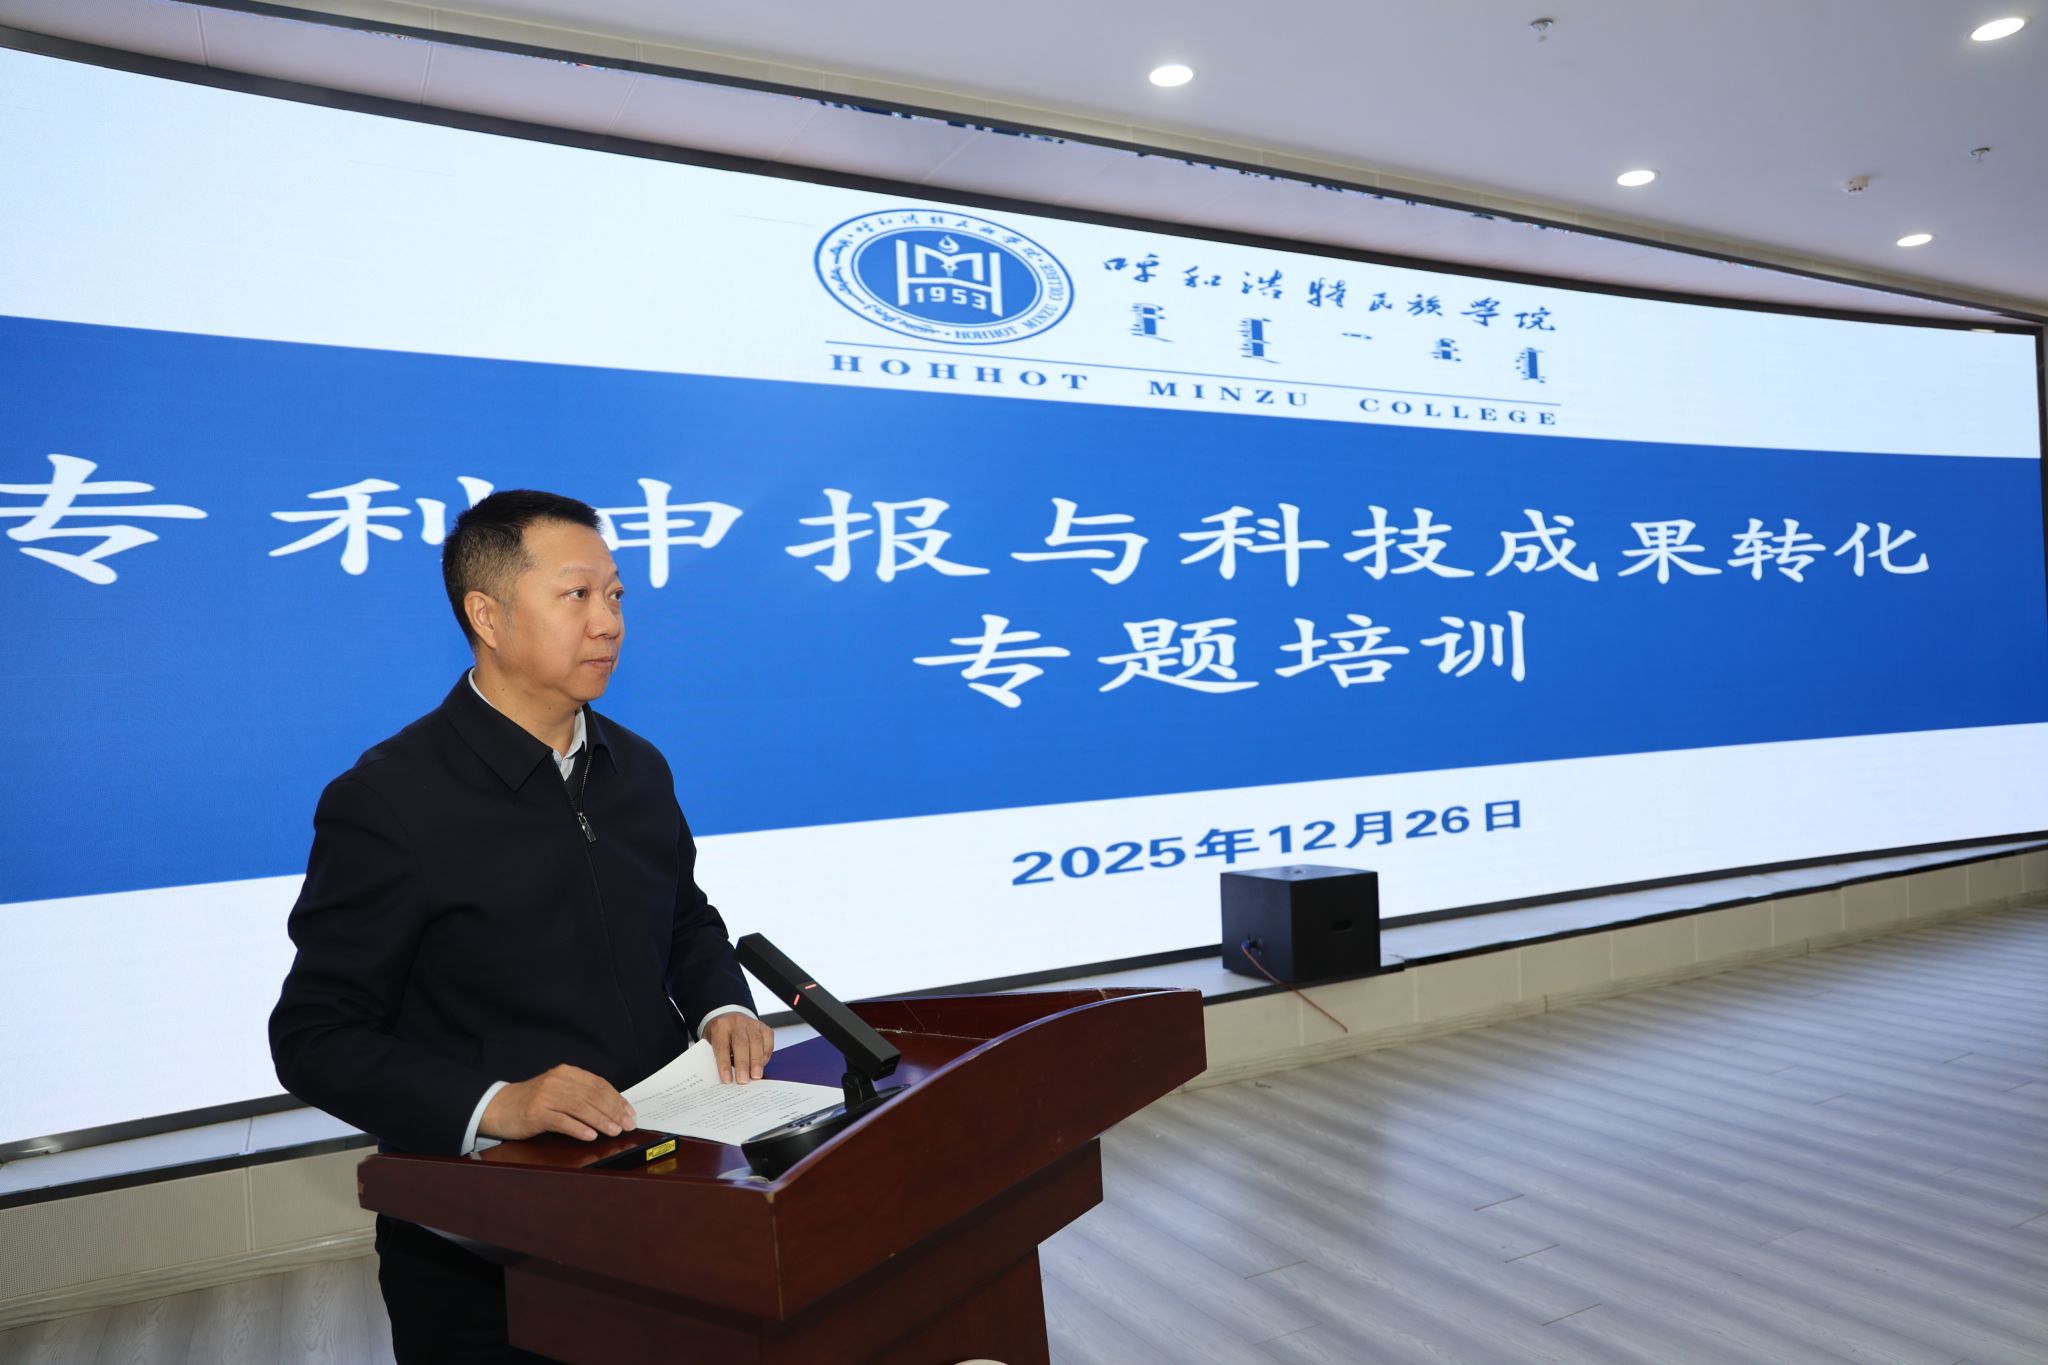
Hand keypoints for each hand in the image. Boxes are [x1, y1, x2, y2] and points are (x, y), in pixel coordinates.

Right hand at [479, 1063, 636, 1141]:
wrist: (499, 1106)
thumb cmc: (533, 1101)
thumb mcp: (558, 1091)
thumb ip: (581, 1095)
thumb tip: (613, 1110)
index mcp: (567, 1073)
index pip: (599, 1084)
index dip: (617, 1099)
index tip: (630, 1112)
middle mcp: (557, 1081)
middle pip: (592, 1096)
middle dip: (613, 1111)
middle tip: (628, 1124)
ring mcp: (546, 1096)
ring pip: (580, 1108)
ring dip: (600, 1120)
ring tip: (614, 1130)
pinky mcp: (536, 1113)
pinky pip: (561, 1121)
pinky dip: (578, 1128)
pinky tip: (590, 1136)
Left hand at [702, 1012, 774, 1083]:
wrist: (729, 1018)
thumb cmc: (720, 1035)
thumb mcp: (711, 1043)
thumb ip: (716, 1056)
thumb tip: (725, 1076)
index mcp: (720, 1026)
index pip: (722, 1046)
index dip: (724, 1064)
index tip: (727, 1079)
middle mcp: (736, 1022)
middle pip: (741, 1043)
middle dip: (743, 1064)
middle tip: (743, 1080)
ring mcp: (751, 1023)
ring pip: (756, 1041)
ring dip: (756, 1061)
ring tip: (756, 1076)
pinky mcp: (763, 1027)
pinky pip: (767, 1040)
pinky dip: (766, 1054)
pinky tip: (762, 1064)